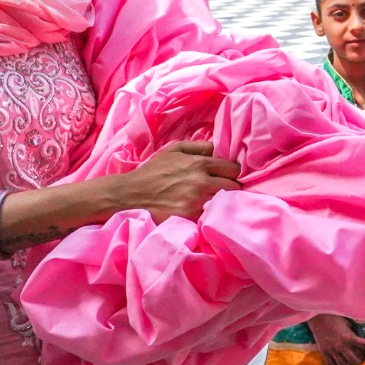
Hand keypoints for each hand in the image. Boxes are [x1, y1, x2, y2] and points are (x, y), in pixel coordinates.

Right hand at [117, 141, 239, 220]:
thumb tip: (217, 148)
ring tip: (214, 201)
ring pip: (225, 202)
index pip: (233, 168)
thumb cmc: (152, 171)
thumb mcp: (173, 150)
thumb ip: (198, 146)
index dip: (232, 172)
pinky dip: (211, 213)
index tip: (227, 176)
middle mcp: (202, 182)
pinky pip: (211, 215)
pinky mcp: (191, 217)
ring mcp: (197, 201)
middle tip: (222, 190)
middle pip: (234, 186)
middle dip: (230, 187)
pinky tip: (205, 211)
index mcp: (200, 164)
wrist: (131, 195)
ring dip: (223, 201)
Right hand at [309, 313, 364, 364]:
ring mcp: (332, 350)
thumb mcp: (348, 322)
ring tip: (350, 361)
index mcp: (349, 337)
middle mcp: (342, 346)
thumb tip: (361, 339)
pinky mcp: (323, 351)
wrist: (318, 317)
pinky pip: (330, 364)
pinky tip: (339, 363)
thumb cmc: (334, 317)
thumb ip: (354, 332)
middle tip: (361, 357)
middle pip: (354, 360)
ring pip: (343, 364)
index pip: (364, 346)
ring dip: (348, 363)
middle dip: (360, 359)